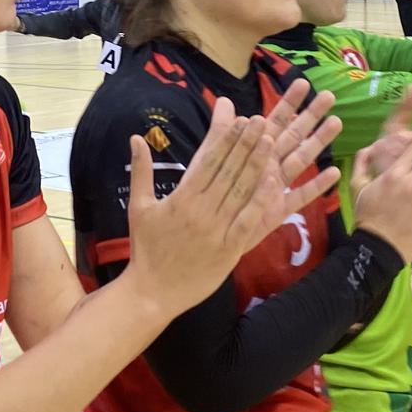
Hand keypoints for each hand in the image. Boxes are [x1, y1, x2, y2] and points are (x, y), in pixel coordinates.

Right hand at [125, 83, 341, 315]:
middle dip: (246, 144)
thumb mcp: (139, 207)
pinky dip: (261, 201)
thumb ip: (141, 171)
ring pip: (241, 191)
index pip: (208, 162)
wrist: (152, 292)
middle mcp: (201, 211)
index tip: (240, 118)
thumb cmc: (145, 249)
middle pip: (228, 171)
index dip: (226, 139)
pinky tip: (274, 183)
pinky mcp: (229, 250)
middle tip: (261, 120)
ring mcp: (217, 231)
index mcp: (181, 198)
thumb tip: (136, 137)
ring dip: (257, 165)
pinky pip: (249, 221)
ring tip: (271, 141)